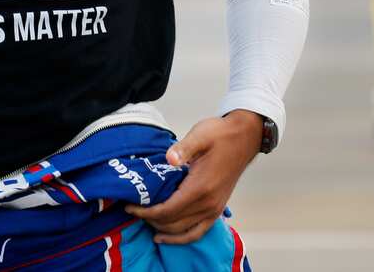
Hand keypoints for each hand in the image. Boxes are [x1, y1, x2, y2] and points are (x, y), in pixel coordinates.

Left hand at [126, 110, 262, 244]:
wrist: (244, 137)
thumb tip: (169, 159)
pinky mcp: (218, 209)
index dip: (146, 212)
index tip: (129, 206)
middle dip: (150, 219)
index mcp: (201, 187)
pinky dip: (182, 238)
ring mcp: (215, 209)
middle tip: (133, 209)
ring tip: (146, 222)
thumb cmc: (220, 134)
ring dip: (164, 230)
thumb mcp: (200, 135)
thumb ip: (183, 148)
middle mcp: (208, 204)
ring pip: (185, 232)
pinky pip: (199, 232)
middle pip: (173, 223)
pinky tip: (169, 236)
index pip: (167, 210)